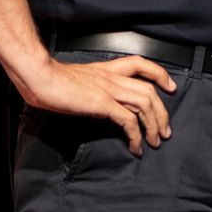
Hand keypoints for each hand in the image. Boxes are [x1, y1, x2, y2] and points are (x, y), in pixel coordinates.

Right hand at [22, 55, 176, 156]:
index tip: (170, 87)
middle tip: (166, 131)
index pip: (141, 65)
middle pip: (149, 90)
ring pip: (145, 104)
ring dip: (154, 125)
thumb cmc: (53, 80)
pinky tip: (135, 146)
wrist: (40, 77)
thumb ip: (94, 88)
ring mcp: (109, 89)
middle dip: (162, 112)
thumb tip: (101, 104)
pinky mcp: (103, 103)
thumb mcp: (80, 81)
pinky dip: (136, 135)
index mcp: (107, 69)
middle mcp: (113, 77)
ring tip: (155, 142)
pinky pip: (128, 120)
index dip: (160, 74)